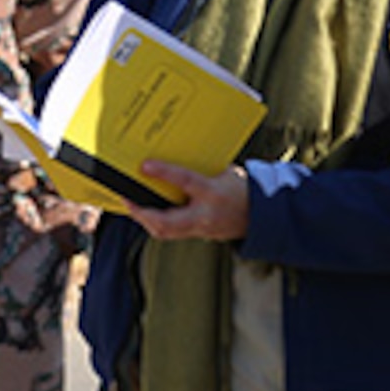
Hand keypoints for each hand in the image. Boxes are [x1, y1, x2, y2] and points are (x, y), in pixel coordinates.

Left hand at [126, 160, 249, 241]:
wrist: (263, 216)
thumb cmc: (243, 189)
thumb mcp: (225, 171)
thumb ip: (200, 167)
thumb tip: (174, 154)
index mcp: (214, 193)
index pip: (186, 182)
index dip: (164, 173)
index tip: (144, 166)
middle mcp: (205, 215)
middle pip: (166, 222)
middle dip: (142, 213)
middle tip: (126, 199)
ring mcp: (201, 229)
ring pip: (165, 232)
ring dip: (145, 220)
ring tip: (132, 206)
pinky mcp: (199, 235)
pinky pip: (171, 233)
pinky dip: (156, 223)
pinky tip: (147, 213)